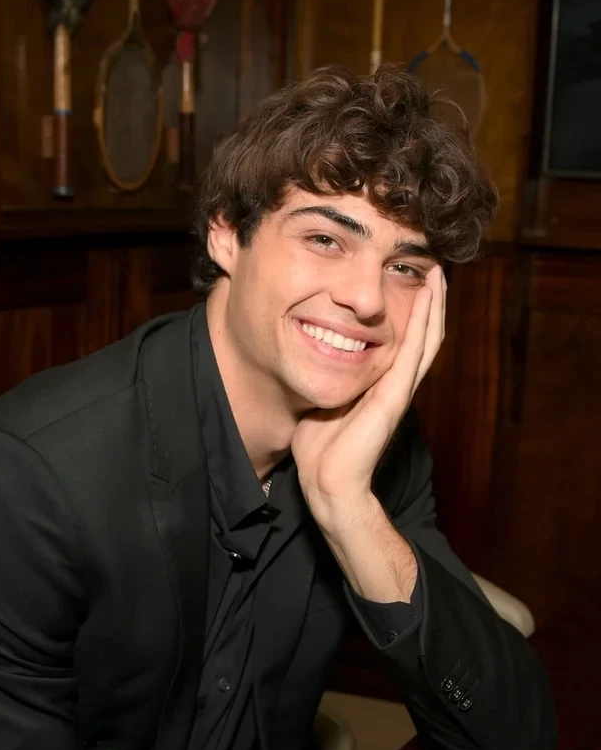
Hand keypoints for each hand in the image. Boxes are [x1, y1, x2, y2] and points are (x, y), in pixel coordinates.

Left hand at [292, 264, 445, 526]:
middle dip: (429, 302)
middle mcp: (395, 383)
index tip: (409, 281)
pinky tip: (427, 295)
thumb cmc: (320, 446)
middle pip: (423, 336)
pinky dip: (422, 321)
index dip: (410, 313)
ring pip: (426, 339)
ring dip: (433, 304)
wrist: (327, 480)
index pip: (402, 341)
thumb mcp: (323, 398)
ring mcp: (399, 389)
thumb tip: (313, 354)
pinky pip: (413, 350)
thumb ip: (327, 377)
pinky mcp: (394, 395)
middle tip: (434, 269)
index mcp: (380, 384)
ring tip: (437, 274)